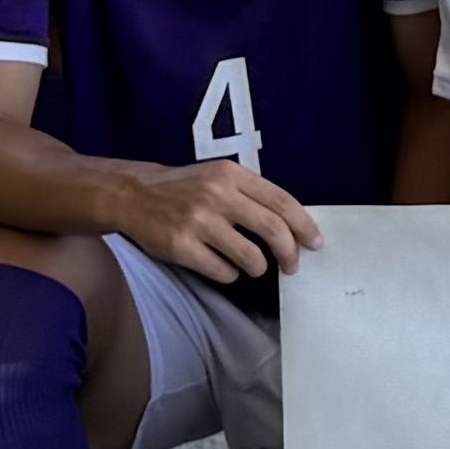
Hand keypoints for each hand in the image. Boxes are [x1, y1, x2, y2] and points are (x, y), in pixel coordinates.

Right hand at [111, 158, 323, 285]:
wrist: (134, 195)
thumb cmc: (184, 188)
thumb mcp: (218, 176)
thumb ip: (251, 194)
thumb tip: (293, 224)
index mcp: (232, 174)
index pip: (282, 201)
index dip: (303, 225)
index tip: (315, 242)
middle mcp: (217, 195)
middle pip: (272, 229)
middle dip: (290, 252)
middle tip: (293, 266)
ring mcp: (199, 222)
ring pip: (251, 256)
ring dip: (258, 266)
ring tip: (254, 266)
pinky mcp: (182, 247)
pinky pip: (223, 271)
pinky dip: (230, 274)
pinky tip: (224, 267)